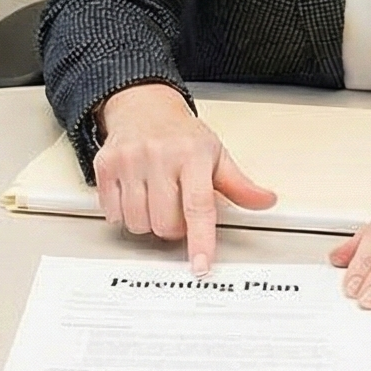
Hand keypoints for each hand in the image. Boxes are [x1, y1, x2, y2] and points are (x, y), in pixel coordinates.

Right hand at [92, 83, 277, 271]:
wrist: (143, 106)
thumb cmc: (181, 134)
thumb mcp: (215, 155)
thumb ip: (239, 185)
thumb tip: (265, 201)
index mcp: (192, 154)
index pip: (198, 206)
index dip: (200, 240)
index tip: (201, 264)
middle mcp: (159, 155)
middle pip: (166, 223)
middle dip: (174, 227)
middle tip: (178, 208)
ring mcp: (129, 160)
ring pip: (138, 223)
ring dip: (149, 222)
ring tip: (156, 200)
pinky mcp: (105, 165)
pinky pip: (113, 214)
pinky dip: (125, 214)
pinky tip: (135, 194)